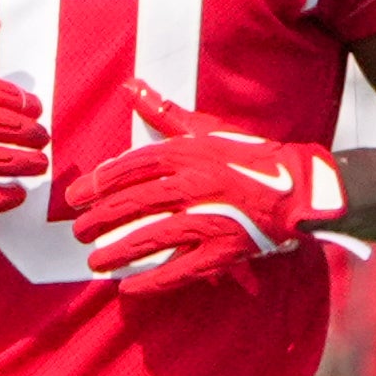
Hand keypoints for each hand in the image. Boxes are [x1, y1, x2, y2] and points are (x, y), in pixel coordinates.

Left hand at [68, 79, 345, 296]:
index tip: (77, 198)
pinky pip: (181, 270)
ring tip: (94, 261)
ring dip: (118, 251)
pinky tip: (129, 289)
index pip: (131, 167)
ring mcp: (209, 218)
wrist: (299, 187)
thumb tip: (130, 87)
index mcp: (188, 153)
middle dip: (100, 219)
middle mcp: (194, 184)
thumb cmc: (250, 155)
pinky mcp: (224, 249)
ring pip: (151, 237)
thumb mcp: (206, 128)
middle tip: (77, 232)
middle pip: (134, 203)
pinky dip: (153, 281)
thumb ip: (164, 112)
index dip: (99, 184)